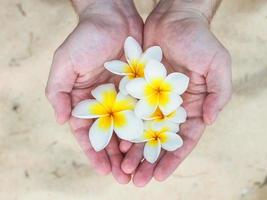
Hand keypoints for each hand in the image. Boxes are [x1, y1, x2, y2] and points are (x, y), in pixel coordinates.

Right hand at [45, 0, 142, 183]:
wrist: (114, 16)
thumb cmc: (86, 38)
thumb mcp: (64, 63)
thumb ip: (57, 92)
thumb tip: (60, 121)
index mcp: (84, 101)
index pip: (88, 134)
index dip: (94, 153)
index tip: (103, 170)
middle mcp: (105, 103)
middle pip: (111, 137)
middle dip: (116, 159)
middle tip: (125, 178)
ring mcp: (124, 97)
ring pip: (130, 129)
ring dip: (134, 150)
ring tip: (140, 168)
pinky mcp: (141, 89)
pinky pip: (145, 112)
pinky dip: (148, 128)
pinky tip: (154, 144)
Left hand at [121, 0, 231, 185]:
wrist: (174, 18)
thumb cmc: (200, 39)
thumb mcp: (218, 64)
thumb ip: (219, 94)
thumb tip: (210, 121)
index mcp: (192, 106)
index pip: (183, 140)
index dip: (173, 160)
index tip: (160, 177)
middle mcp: (172, 107)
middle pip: (160, 141)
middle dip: (150, 162)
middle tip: (136, 181)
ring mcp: (153, 100)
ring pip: (142, 131)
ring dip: (133, 151)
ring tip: (122, 169)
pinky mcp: (137, 89)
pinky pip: (129, 112)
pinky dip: (123, 128)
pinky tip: (114, 143)